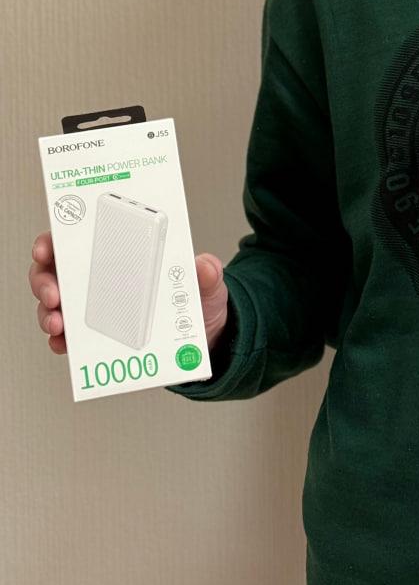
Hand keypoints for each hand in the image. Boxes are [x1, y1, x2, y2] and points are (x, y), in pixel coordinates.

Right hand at [29, 231, 231, 353]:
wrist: (203, 339)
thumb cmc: (197, 301)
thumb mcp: (207, 284)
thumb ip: (207, 273)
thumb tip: (203, 264)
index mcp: (118, 254)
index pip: (76, 240)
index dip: (53, 241)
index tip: (45, 249)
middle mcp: (97, 278)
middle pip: (54, 272)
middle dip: (44, 281)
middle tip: (53, 294)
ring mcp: (92, 308)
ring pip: (53, 306)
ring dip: (47, 314)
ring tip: (58, 324)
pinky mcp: (94, 337)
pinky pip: (67, 338)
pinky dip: (61, 341)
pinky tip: (64, 344)